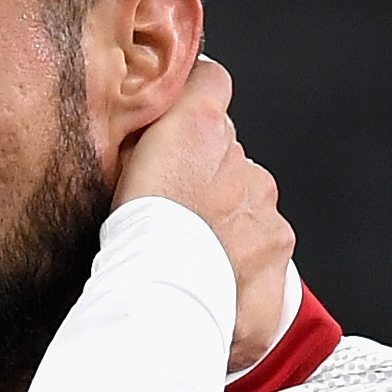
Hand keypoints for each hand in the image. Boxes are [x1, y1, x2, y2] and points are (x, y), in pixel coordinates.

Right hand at [116, 56, 295, 362]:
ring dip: (226, 229)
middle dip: (207, 183)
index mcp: (200, 132)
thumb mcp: (113, 170)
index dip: (194, 102)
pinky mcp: (277, 265)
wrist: (158, 308)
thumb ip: (140, 140)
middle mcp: (244, 167)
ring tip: (187, 262)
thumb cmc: (126, 244)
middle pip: (231, 161)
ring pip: (249, 211)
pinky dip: (241, 275)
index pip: (211, 84)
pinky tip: (209, 290)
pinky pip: (263, 262)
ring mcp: (266, 217)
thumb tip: (141, 133)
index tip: (181, 120)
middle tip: (172, 218)